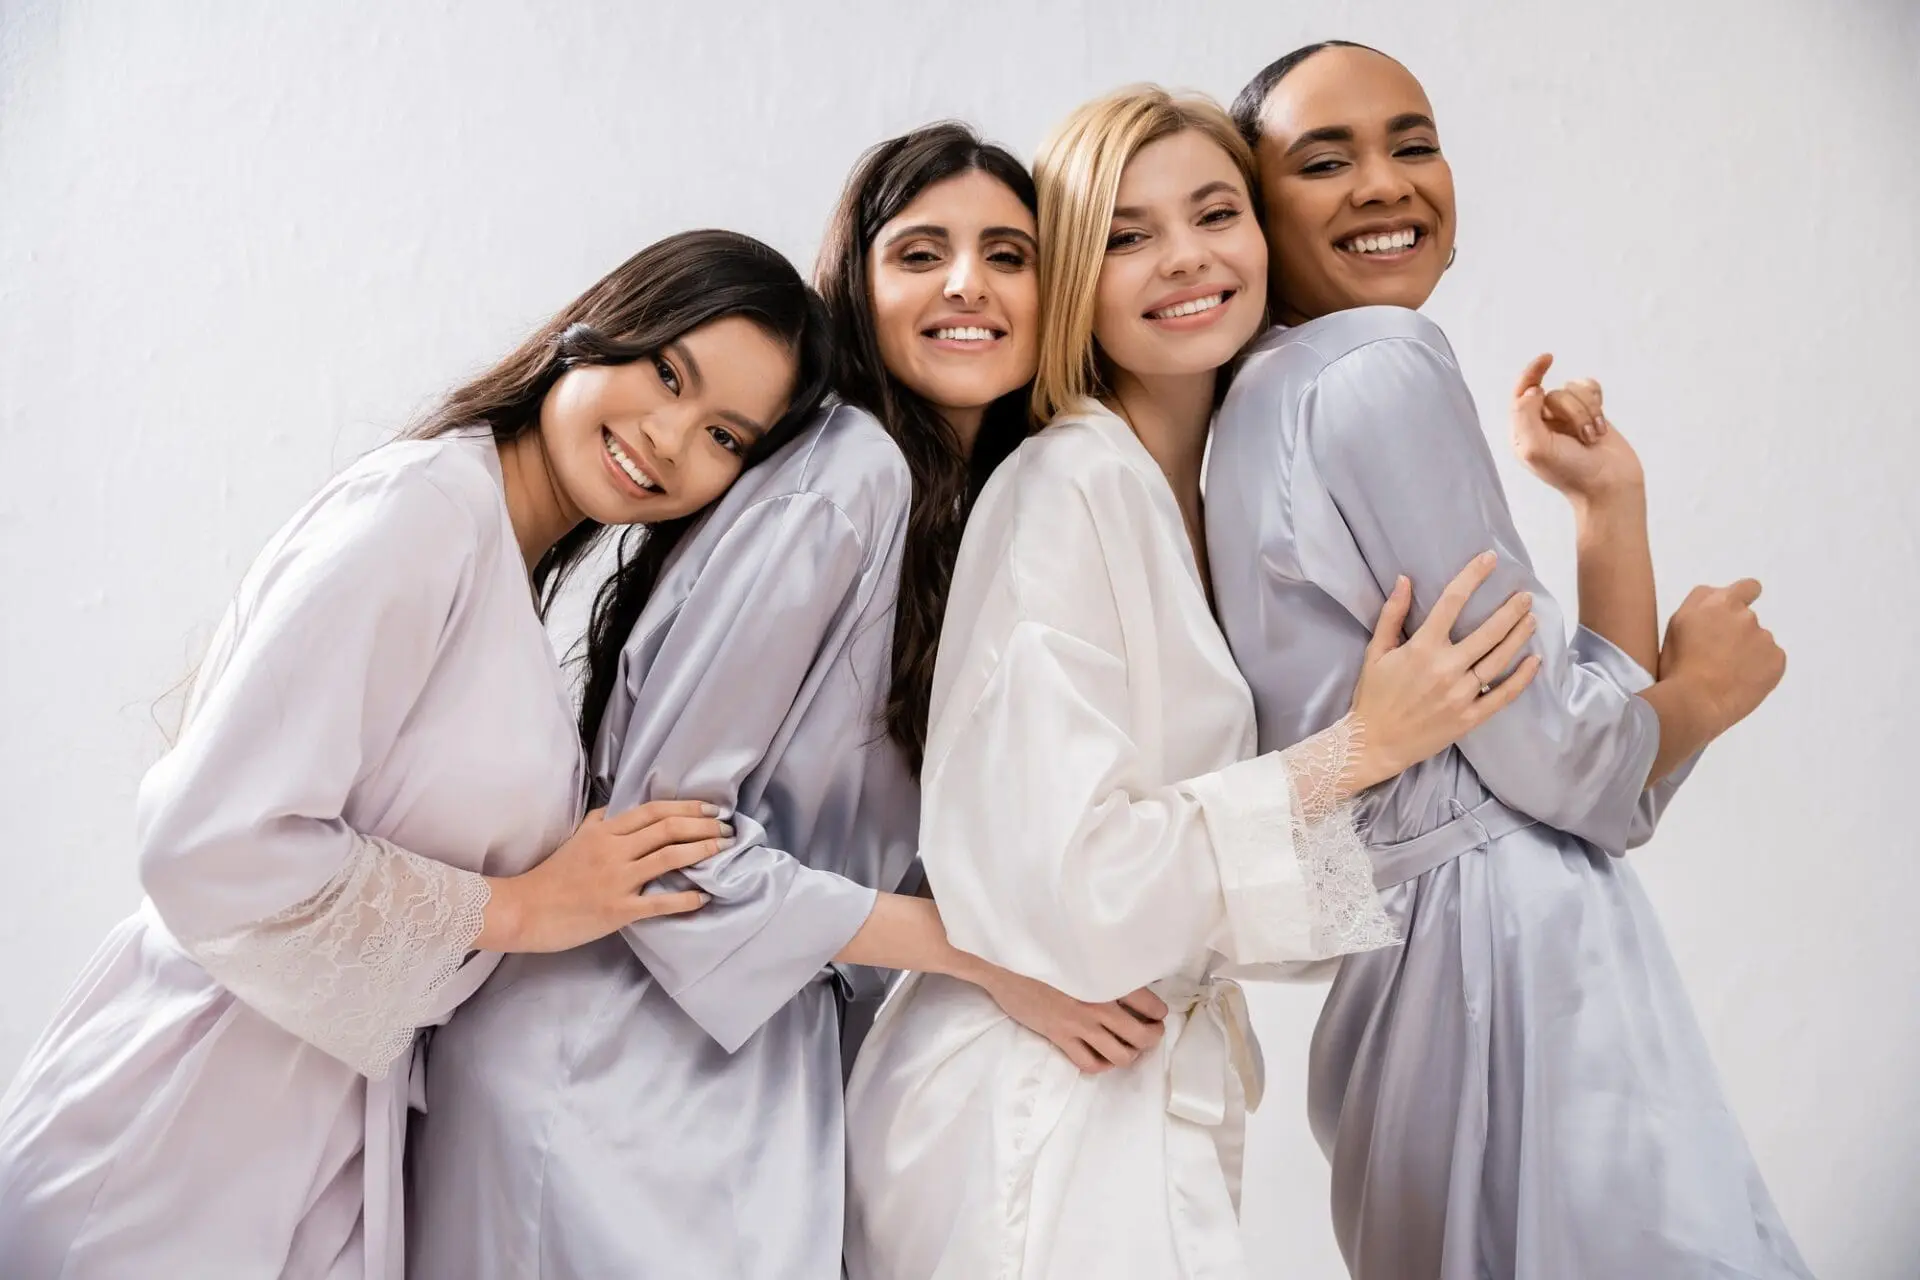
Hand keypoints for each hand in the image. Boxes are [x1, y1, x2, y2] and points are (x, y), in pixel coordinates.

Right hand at [481, 801, 726, 952]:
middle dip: (704, 826)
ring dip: (702, 851)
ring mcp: (617, 880)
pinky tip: (704, 896)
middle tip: (728, 829)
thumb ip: (601, 822)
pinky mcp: (618, 910)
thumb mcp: (575, 838)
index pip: (654, 811)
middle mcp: (614, 850)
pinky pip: (661, 902)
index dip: (687, 808)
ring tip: (724, 850)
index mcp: (604, 830)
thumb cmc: (551, 876)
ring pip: (669, 857)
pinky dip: (687, 898)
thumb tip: (620, 808)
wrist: (524, 910)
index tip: (712, 810)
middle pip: (668, 829)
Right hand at [982, 970, 1166, 1074]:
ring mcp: (1080, 1025)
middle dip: (1151, 1038)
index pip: (1152, 1005)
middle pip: (1143, 1036)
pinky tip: (1101, 1056)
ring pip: (1121, 1055)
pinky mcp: (1061, 1038)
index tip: (1154, 1013)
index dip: (1158, 1013)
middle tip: (1148, 1032)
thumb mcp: (1083, 954)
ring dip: (1129, 1055)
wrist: (1006, 963)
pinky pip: (1090, 1064)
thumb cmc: (1045, 952)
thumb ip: (1107, 966)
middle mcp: (1100, 1004)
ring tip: (1127, 1047)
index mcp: (1108, 979)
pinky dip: (1101, 1065)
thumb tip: (1126, 974)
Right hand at [1346, 553, 1542, 789]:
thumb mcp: (1376, 652)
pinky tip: (1535, 660)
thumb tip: (1405, 580)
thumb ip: (1392, 615)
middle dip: (1511, 610)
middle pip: (1488, 631)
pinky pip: (1503, 694)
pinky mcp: (1470, 717)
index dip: (1473, 576)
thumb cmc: (1373, 696)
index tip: (1490, 559)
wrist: (1373, 743)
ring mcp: (1461, 694)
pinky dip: (1522, 677)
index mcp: (1422, 648)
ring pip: (1499, 659)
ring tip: (1531, 619)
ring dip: (1519, 636)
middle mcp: (1446, 668)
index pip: (1452, 602)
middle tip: (1525, 596)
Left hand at [1510, 354, 1643, 504]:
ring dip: (1588, 412)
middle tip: (1581, 439)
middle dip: (1572, 412)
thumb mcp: (1535, 448)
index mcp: (1523, 431)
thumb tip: (1532, 390)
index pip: (1521, 394)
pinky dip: (1598, 405)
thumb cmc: (1571, 472)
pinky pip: (1591, 389)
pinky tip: (1600, 427)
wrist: (1609, 486)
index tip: (1547, 359)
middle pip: (1553, 393)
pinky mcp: (1590, 414)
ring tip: (1591, 438)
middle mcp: (1543, 422)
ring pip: (1575, 390)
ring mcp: (1568, 417)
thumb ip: (1524, 416)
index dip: (1532, 373)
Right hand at [1658, 580, 1784, 735]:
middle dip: (1735, 634)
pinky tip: (1740, 682)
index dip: (1744, 597)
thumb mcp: (1677, 623)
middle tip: (1716, 657)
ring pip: (1758, 642)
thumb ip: (1700, 602)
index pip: (1748, 587)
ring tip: (1726, 674)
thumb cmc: (1678, 664)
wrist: (1696, 701)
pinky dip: (1759, 670)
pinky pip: (1770, 661)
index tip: (1737, 612)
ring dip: (1747, 653)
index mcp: (1721, 603)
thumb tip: (1719, 594)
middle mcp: (1747, 616)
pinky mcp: (1777, 660)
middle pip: (1746, 621)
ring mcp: (1765, 638)